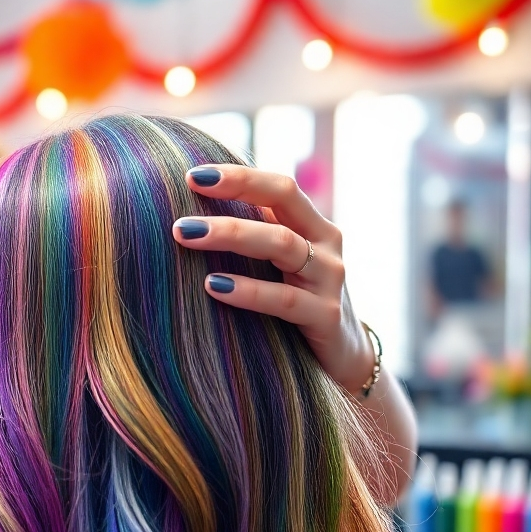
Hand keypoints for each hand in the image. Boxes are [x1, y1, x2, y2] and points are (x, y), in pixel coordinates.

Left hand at [173, 164, 374, 395]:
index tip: (192, 174)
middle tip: (186, 192)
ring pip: (282, 244)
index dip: (238, 176)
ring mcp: (329, 279)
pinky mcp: (326, 316)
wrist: (344, 357)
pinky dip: (247, 290)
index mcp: (312, 225)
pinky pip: (283, 300)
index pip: (278, 187)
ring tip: (186, 235)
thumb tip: (188, 217)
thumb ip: (251, 239)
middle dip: (235, 190)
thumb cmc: (295, 303)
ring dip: (231, 235)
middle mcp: (325, 244)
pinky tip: (212, 286)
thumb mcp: (277, 266)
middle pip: (284, 199)